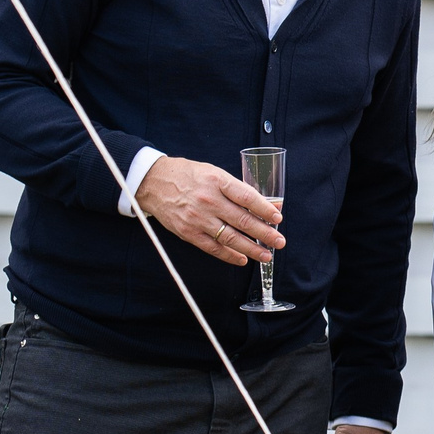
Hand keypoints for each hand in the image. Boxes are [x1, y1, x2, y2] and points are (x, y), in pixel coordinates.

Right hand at [136, 156, 282, 265]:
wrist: (153, 182)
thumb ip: (242, 190)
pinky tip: (242, 259)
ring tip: (266, 255)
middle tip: (279, 241)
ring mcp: (198, 218)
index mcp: (217, 181)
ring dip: (251, 249)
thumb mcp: (216, 174)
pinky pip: (212, 247)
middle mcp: (209, 200)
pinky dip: (229, 255)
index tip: (278, 218)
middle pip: (243, 221)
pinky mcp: (188, 232)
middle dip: (264, 234)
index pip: (247, 197)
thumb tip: (271, 204)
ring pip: (230, 237)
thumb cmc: (189, 176)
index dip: (265, 210)